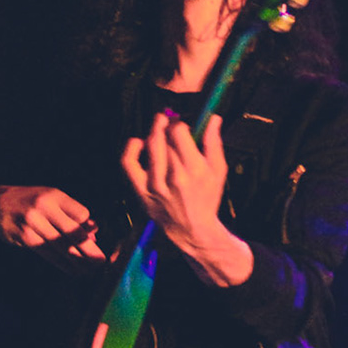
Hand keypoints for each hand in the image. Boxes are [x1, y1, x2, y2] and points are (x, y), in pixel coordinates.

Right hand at [0, 185, 107, 274]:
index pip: (81, 214)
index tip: (97, 239)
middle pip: (72, 233)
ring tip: (91, 269)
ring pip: (61, 246)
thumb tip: (93, 231)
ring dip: (78, 260)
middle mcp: (43, 209)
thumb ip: (72, 212)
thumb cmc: (29, 200)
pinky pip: (48, 254)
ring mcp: (33, 224)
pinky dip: (63, 264)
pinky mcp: (24, 238)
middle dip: (89, 250)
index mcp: (54, 196)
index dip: (90, 228)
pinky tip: (73, 270)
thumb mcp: (51, 197)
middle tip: (101, 261)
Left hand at [122, 111, 253, 286]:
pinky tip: (139, 142)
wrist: (192, 229)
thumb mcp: (218, 171)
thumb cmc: (206, 197)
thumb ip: (213, 143)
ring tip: (159, 128)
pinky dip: (132, 148)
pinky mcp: (142, 191)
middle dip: (166, 125)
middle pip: (164, 137)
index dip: (178, 122)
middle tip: (169, 122)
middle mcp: (174, 177)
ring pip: (150, 146)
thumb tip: (213, 118)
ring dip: (153, 132)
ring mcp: (155, 185)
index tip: (181, 124)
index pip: (178, 132)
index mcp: (195, 170)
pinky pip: (129, 163)